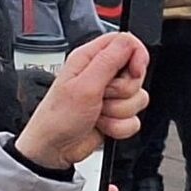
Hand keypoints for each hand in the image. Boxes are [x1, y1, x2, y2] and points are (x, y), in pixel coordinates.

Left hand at [13, 32, 148, 170]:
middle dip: (123, 91)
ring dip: (119, 112)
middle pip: (136, 74)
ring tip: (97, 113)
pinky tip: (101, 125)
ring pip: (137, 99)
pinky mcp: (115, 115)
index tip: (133, 71)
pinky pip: (134, 120)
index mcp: (90, 58)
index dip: (136, 56)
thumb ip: (109, 61)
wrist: (54, 149)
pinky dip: (119, 127)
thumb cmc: (58, 117)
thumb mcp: (84, 85)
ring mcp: (110, 96)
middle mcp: (102, 75)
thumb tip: (129, 41)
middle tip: (103, 96)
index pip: (127, 43)